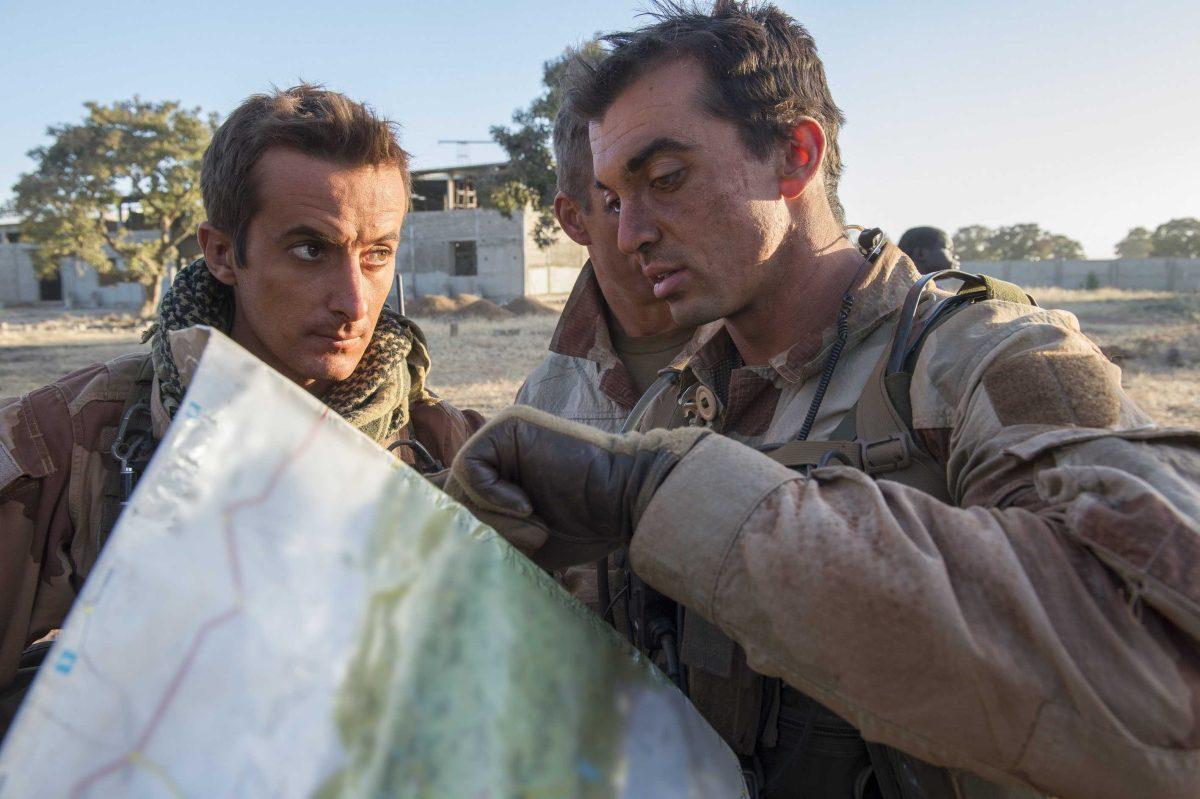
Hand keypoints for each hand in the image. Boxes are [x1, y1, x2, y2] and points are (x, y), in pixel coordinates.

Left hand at [444, 406, 708, 569]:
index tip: (479, 554)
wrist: (627, 500)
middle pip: (452, 498)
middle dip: (485, 529)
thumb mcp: (523, 538)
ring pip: (459, 486)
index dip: (460, 531)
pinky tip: (528, 504)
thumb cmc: (585, 524)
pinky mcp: (508, 426)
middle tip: (531, 538)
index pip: (455, 504)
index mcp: (500, 478)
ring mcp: (501, 435)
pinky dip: (494, 494)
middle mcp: (497, 453)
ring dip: (495, 518)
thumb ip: (486, 532)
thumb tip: (434, 544)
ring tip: (537, 525)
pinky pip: (470, 467)